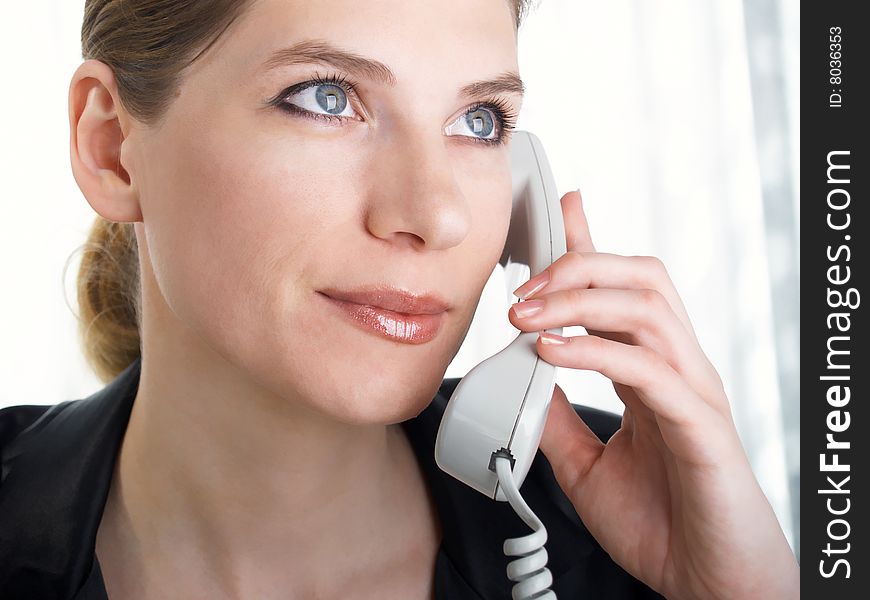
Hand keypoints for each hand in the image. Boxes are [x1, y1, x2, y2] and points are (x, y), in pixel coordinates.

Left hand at [507, 190, 798, 599]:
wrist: (704, 583)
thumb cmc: (657, 524)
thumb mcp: (585, 466)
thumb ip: (558, 419)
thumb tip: (520, 380)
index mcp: (652, 371)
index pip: (623, 288)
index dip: (594, 242)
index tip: (561, 207)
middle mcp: (678, 369)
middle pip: (641, 277)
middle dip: (577, 265)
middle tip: (520, 289)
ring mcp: (693, 392)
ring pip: (646, 307)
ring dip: (577, 301)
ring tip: (525, 317)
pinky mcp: (699, 426)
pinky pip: (648, 368)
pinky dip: (594, 351)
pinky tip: (550, 354)